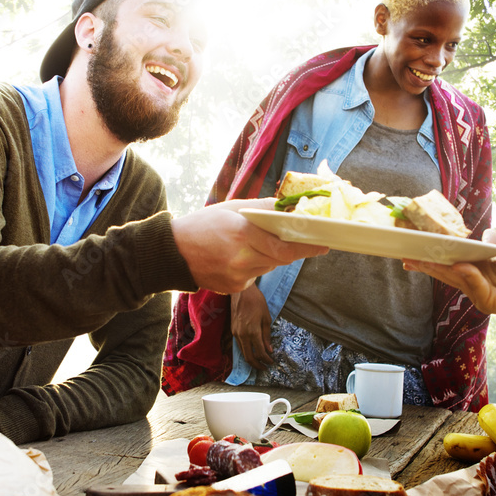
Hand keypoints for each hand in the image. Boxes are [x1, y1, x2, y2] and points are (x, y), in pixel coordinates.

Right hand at [173, 198, 327, 293]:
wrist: (172, 252)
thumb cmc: (201, 225)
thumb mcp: (231, 208)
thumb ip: (263, 209)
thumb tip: (290, 208)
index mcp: (243, 233)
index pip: (286, 247)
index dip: (307, 247)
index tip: (323, 245)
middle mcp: (243, 258)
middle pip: (281, 258)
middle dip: (289, 249)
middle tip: (294, 240)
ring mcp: (238, 276)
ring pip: (269, 267)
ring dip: (269, 257)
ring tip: (249, 245)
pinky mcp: (234, 287)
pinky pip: (255, 276)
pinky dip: (253, 266)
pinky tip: (235, 258)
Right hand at [231, 283, 273, 367]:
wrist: (241, 291)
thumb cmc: (256, 302)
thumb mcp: (266, 318)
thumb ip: (266, 335)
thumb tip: (269, 350)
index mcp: (253, 332)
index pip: (260, 352)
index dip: (267, 360)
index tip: (272, 362)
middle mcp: (242, 335)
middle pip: (248, 357)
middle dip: (257, 365)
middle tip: (265, 367)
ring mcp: (235, 333)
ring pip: (242, 352)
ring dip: (251, 359)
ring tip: (259, 361)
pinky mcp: (232, 330)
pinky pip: (239, 345)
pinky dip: (246, 350)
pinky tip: (252, 350)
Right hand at [403, 229, 495, 320]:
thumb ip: (492, 234)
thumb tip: (477, 237)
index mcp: (477, 265)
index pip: (449, 260)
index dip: (431, 255)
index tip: (413, 248)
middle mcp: (475, 279)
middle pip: (444, 271)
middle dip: (424, 263)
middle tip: (405, 256)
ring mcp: (479, 292)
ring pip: (453, 279)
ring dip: (437, 269)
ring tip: (420, 259)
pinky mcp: (488, 302)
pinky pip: (474, 287)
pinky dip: (467, 276)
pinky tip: (460, 267)